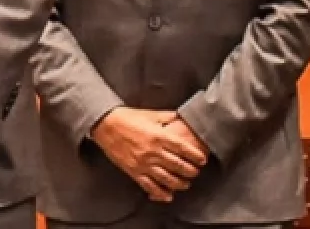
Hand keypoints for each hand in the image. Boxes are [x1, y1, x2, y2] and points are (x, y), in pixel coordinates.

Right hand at [92, 108, 208, 202]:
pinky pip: (149, 186)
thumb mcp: (152, 114)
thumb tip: (183, 117)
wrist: (107, 125)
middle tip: (196, 172)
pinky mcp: (134, 171)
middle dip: (190, 171)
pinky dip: (160, 193)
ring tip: (186, 184)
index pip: (183, 148)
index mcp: (160, 136)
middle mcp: (153, 152)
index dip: (195, 156)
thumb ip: (169, 117)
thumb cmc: (129, 118)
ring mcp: (143, 163)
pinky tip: (167, 196)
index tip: (202, 160)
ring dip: (179, 183)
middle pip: (177, 165)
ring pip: (166, 178)